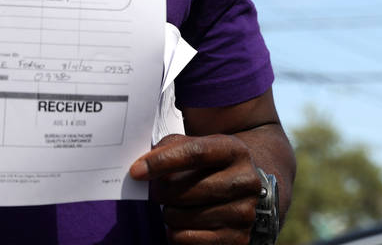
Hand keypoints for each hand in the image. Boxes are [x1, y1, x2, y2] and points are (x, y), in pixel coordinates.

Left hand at [130, 134, 262, 243]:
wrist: (242, 191)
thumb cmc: (208, 166)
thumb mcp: (196, 146)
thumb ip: (170, 147)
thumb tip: (142, 167)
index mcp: (234, 150)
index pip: (194, 153)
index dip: (162, 161)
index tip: (136, 171)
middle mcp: (244, 181)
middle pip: (183, 189)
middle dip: (160, 192)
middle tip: (157, 190)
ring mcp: (243, 213)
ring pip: (180, 217)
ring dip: (168, 213)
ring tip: (177, 206)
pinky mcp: (236, 240)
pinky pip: (184, 239)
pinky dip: (175, 232)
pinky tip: (184, 223)